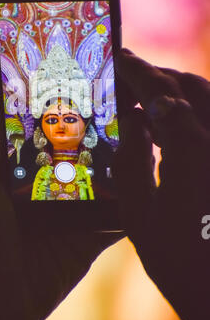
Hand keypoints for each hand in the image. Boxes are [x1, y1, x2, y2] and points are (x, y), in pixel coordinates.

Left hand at [0, 69, 121, 319]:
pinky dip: (131, 200)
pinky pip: (115, 215)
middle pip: (79, 151)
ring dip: (120, 162)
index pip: (45, 128)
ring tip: (141, 133)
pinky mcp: (87, 238)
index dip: (65, 107)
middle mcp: (44, 185)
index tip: (88, 83)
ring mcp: (68, 211)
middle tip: (126, 105)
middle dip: (100, 131)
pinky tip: (144, 176)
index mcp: (16, 167)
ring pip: (102, 180)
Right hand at [113, 49, 209, 319]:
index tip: (120, 58)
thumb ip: (130, 160)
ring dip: (178, 89)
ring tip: (148, 97)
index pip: (163, 95)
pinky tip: (173, 124)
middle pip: (192, 87)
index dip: (138, 73)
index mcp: (194, 155)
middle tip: (130, 76)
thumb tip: (130, 119)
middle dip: (159, 76)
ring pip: (209, 98)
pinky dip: (193, 109)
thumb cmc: (178, 261)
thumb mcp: (138, 214)